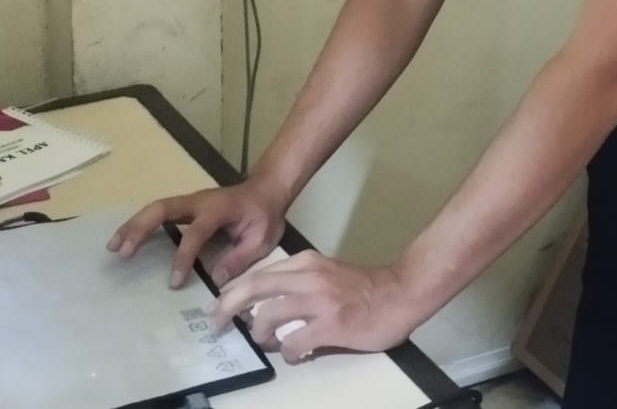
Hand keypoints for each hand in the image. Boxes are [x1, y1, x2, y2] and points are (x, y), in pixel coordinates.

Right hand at [107, 184, 285, 287]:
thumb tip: (213, 281)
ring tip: (113, 248)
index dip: (183, 257)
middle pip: (162, 209)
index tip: (174, 282)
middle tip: (121, 253)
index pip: (195, 233)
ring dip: (133, 226)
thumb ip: (239, 258)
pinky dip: (139, 224)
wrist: (266, 190)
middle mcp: (198, 201)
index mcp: (218, 209)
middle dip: (139, 230)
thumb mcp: (262, 238)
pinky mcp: (184, 207)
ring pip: (155, 208)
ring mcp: (189, 202)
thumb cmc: (265, 215)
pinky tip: (125, 241)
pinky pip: (158, 213)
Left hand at [208, 250, 431, 363]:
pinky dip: (286, 351)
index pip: (258, 274)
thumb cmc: (363, 288)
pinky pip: (293, 342)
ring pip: (268, 315)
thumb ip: (298, 284)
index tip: (219, 306)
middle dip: (227, 307)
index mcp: (305, 263)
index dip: (233, 292)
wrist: (401, 294)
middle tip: (216, 324)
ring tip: (265, 342)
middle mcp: (309, 276)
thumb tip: (264, 308)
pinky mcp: (331, 324)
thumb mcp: (326, 274)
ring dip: (259, 333)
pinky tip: (294, 354)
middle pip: (254, 288)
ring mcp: (320, 300)